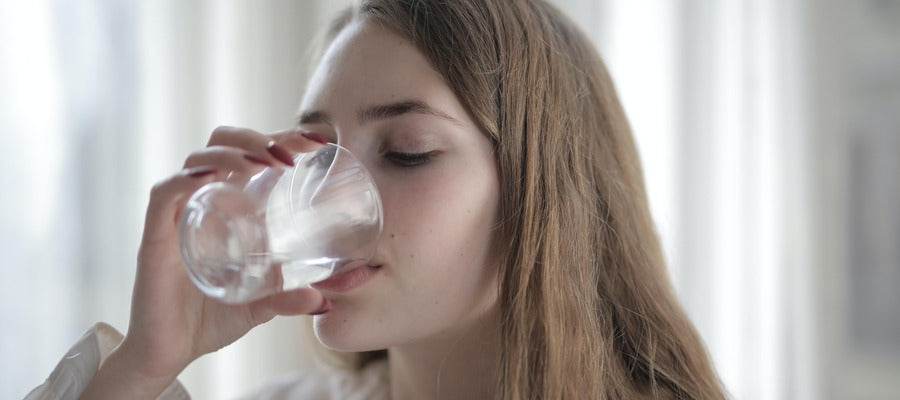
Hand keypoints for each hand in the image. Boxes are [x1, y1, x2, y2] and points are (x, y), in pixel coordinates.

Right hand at [81, 127, 328, 398]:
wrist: (168, 354)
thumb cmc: (209, 320)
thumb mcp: (259, 307)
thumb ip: (287, 299)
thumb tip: (322, 301)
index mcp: (228, 207)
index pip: (251, 155)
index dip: (281, 138)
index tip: (317, 141)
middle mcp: (202, 202)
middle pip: (222, 144)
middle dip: (256, 137)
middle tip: (290, 155)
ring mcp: (177, 217)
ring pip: (197, 160)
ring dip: (232, 152)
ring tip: (263, 163)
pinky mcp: (154, 237)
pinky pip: (164, 194)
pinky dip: (186, 179)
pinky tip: (211, 177)